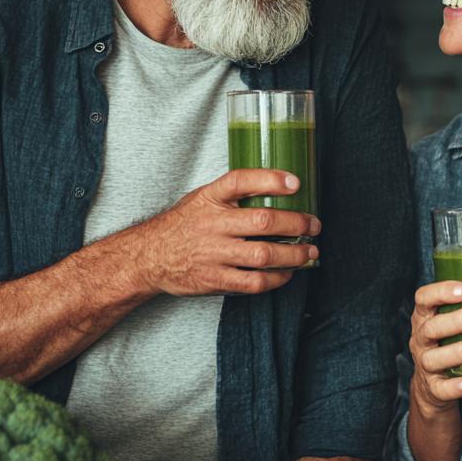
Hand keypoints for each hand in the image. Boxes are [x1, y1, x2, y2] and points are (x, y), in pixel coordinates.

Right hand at [128, 169, 319, 296]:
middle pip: (263, 221)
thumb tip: (277, 188)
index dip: (270, 179)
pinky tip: (286, 273)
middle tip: (313, 226)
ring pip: (264, 255)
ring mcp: (213, 253)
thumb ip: (232, 194)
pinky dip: (276, 278)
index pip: (241, 180)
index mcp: (209, 198)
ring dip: (294, 254)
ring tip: (309, 252)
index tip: (295, 182)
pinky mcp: (215, 279)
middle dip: (296, 224)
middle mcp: (212, 224)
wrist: (148, 257)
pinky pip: (254, 281)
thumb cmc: (183, 225)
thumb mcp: (201, 199)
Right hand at [409, 280, 461, 415]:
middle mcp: (421, 339)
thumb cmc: (448, 343)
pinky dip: (454, 386)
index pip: (424, 298)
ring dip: (458, 351)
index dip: (441, 291)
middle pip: (431, 328)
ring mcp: (424, 364)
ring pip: (434, 358)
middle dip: (456, 320)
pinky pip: (440, 388)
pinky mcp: (432, 387)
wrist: (431, 386)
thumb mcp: (450, 323)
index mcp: (424, 317)